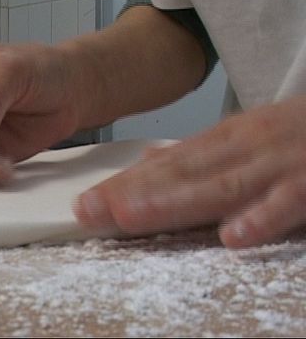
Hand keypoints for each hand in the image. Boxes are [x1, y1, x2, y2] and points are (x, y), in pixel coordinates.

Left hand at [74, 94, 305, 247]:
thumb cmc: (291, 131)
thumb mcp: (241, 134)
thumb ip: (197, 152)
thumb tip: (149, 160)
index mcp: (221, 141)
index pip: (163, 165)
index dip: (122, 184)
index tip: (84, 203)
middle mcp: (240, 150)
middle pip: (179, 174)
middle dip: (131, 194)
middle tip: (89, 210)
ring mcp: (274, 166)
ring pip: (219, 187)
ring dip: (174, 202)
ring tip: (131, 217)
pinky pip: (286, 203)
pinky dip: (260, 217)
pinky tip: (232, 237)